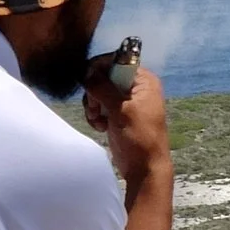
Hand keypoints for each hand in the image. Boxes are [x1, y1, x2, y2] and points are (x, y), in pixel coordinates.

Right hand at [83, 59, 169, 191]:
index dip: (99, 68)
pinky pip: (98, 105)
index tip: (88, 82)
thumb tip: (85, 72)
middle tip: (95, 108)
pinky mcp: (117, 114)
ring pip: (98, 91)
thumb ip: (103, 88)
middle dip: (94, 92)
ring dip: (93, 106)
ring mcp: (126, 101)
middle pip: (104, 75)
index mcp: (144, 80)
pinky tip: (100, 127)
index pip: (116, 60)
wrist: (144, 168)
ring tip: (98, 120)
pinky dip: (95, 115)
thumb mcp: (122, 110)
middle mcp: (136, 87)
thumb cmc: (140, 137)